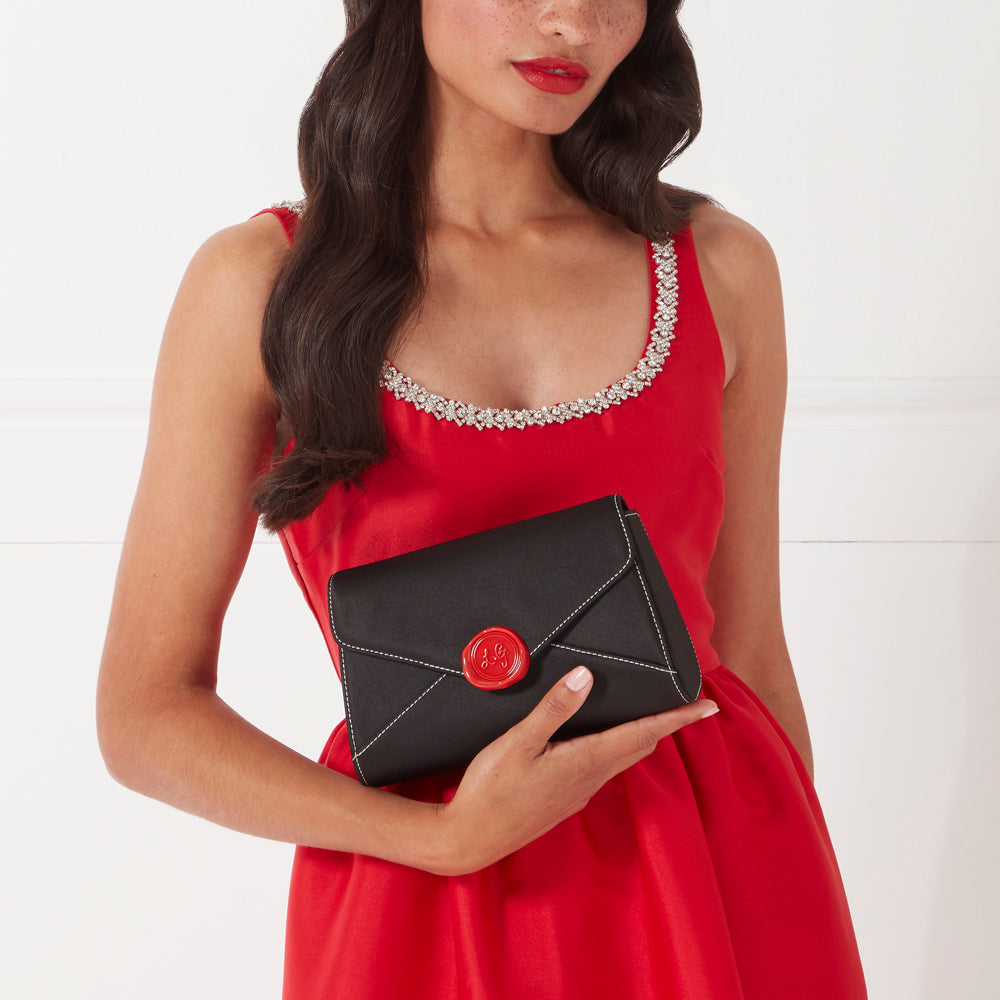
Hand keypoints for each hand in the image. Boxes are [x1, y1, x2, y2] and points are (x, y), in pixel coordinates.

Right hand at [433, 665, 718, 875]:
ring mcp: (578, 792)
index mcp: (585, 760)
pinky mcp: (564, 799)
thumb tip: (585, 677)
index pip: (643, 733)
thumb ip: (554, 709)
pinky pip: (602, 770)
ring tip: (650, 717)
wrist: (470, 839)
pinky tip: (601, 742)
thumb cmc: (490, 791)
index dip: (677, 718)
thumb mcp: (518, 742)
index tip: (708, 706)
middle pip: (639, 745)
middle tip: (683, 703)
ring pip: (622, 759)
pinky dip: (615, 750)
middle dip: (664, 724)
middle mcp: (589, 778)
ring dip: (641, 737)